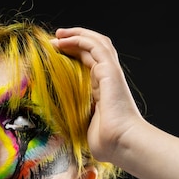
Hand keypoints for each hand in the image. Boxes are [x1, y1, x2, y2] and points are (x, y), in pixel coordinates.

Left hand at [50, 27, 145, 164]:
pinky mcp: (110, 71)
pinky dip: (79, 39)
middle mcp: (108, 79)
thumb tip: (58, 131)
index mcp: (103, 90)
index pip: (90, 64)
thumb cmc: (107, 143)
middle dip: (74, 41)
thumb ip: (75, 122)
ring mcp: (110, 73)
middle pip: (93, 50)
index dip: (74, 55)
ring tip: (58, 34)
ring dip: (76, 35)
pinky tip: (64, 40)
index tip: (56, 54)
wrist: (122, 143)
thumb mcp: (84, 128)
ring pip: (95, 44)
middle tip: (56, 38)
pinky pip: (95, 47)